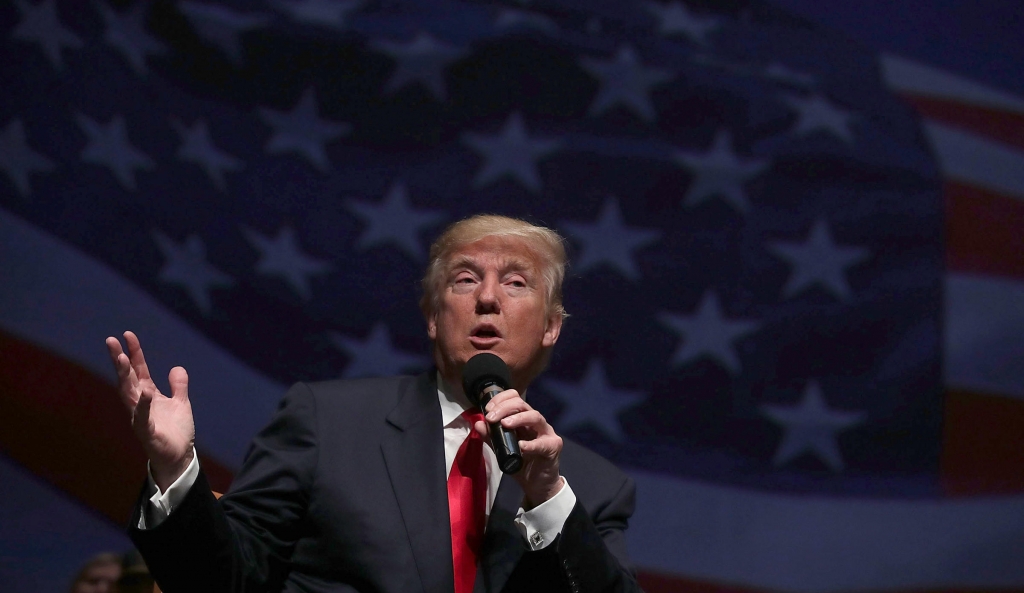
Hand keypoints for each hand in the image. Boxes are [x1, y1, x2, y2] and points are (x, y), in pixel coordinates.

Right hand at [105, 331, 194, 490]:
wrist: (179, 457)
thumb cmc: (176, 431)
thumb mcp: (180, 403)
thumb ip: (178, 385)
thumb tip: (177, 367)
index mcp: (148, 395)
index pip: (139, 370)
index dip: (134, 352)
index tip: (128, 335)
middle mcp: (140, 404)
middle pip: (127, 378)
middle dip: (120, 360)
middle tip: (112, 341)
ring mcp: (140, 417)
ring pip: (129, 394)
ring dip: (125, 376)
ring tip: (123, 358)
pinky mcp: (146, 432)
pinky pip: (142, 418)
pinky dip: (144, 405)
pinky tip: (146, 392)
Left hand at [474, 389, 563, 508]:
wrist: (537, 484)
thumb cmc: (522, 464)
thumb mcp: (502, 450)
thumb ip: (491, 437)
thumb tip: (479, 424)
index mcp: (523, 419)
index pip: (514, 399)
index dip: (501, 399)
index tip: (487, 409)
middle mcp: (535, 422)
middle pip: (522, 404)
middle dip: (504, 408)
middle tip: (491, 417)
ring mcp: (546, 432)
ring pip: (535, 416)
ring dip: (518, 418)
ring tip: (505, 424)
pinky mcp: (553, 446)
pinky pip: (542, 442)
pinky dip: (531, 444)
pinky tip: (521, 446)